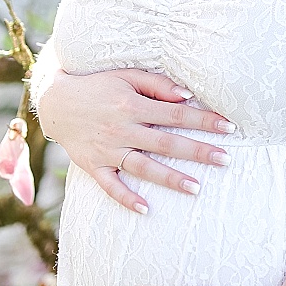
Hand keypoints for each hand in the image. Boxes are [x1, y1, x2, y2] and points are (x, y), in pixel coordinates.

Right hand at [36, 66, 234, 213]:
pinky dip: (126, 198)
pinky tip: (146, 209)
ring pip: (142, 167)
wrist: (56, 102)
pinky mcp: (93, 166)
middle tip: (225, 159)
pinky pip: (111, 186)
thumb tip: (187, 96)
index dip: (203, 120)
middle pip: (165, 143)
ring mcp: (107, 150)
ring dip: (169, 178)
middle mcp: (121, 129)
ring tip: (196, 188)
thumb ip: (157, 84)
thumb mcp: (126, 76)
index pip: (175, 114)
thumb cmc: (98, 86)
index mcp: (132, 105)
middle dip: (197, 151)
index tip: (228, 128)